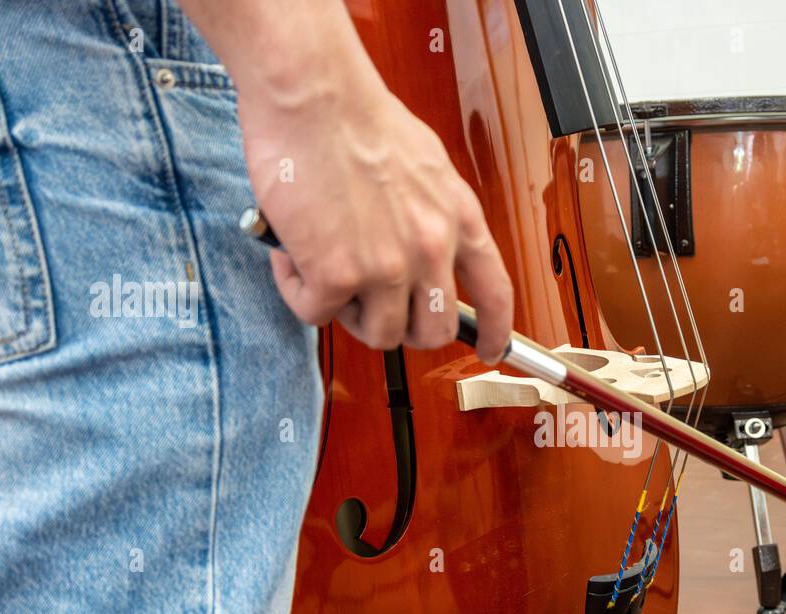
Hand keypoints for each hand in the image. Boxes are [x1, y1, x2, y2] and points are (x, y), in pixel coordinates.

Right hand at [182, 0, 513, 362]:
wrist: (313, 92)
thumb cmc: (357, 116)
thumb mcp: (426, 166)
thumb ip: (432, 214)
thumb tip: (421, 249)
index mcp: (459, 220)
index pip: (496, 294)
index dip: (494, 332)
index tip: (489, 350)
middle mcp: (430, 250)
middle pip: (431, 332)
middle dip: (401, 328)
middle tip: (369, 305)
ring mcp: (385, 268)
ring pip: (378, 334)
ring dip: (347, 313)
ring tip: (323, 273)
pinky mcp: (335, 276)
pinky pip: (317, 313)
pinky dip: (297, 291)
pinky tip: (290, 257)